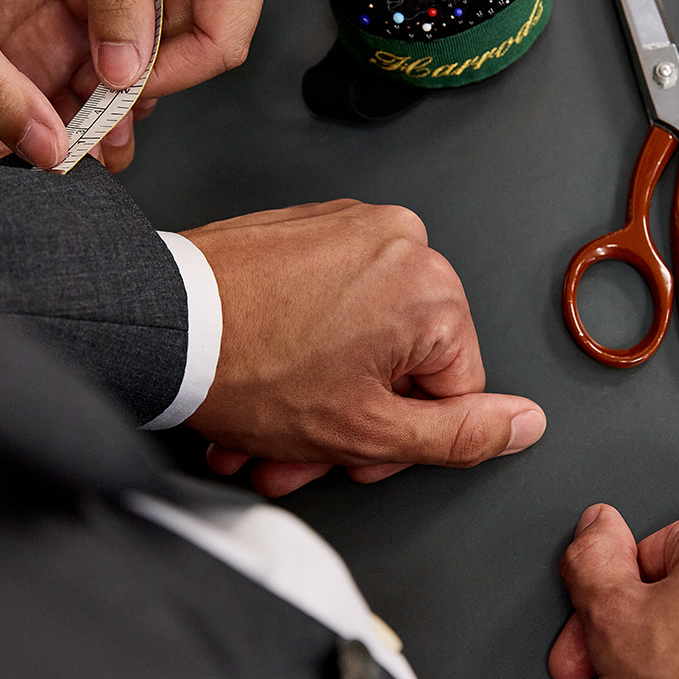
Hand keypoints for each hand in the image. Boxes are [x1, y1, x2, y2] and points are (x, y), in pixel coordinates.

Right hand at [0, 0, 137, 168]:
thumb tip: (50, 153)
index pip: (24, 152)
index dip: (66, 158)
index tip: (97, 147)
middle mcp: (10, 70)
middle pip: (79, 117)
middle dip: (111, 107)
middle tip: (127, 89)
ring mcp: (43, 31)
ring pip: (108, 65)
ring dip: (117, 43)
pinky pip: (114, 10)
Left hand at [183, 200, 546, 495]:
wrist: (155, 323)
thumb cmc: (246, 369)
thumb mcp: (366, 430)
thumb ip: (458, 434)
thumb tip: (523, 423)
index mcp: (429, 288)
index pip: (454, 386)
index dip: (402, 437)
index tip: (354, 453)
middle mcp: (399, 241)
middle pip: (402, 362)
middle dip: (350, 424)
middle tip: (303, 451)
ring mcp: (348, 226)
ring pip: (360, 339)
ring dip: (318, 398)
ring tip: (267, 433)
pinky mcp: (305, 227)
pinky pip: (327, 301)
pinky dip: (301, 350)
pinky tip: (264, 389)